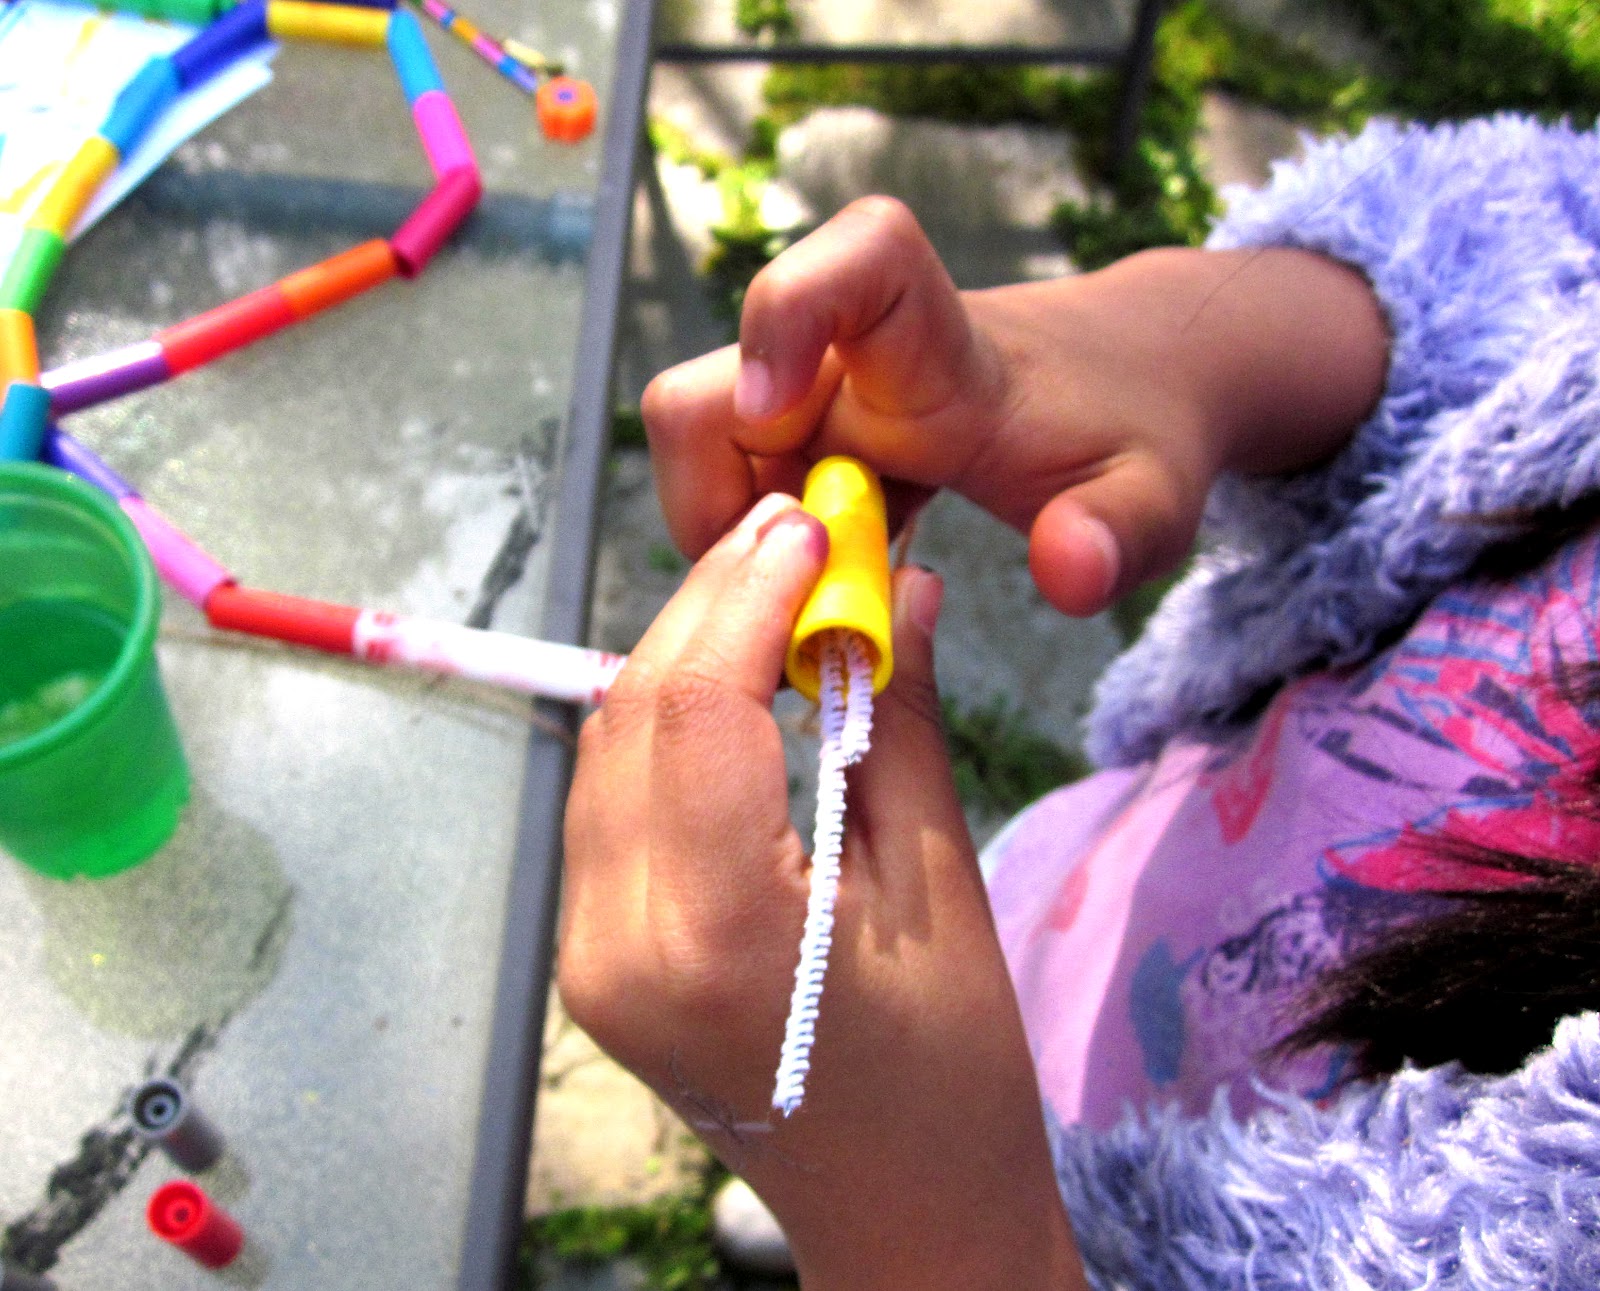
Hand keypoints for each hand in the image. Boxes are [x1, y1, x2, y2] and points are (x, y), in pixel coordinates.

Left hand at [559, 492, 1086, 1289]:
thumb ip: (900, 724)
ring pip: (609, 745)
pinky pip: (612, 799)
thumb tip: (895, 586)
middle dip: (713, 601)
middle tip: (800, 533)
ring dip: (685, 654)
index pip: (697, 705)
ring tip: (778, 594)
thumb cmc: (954, 1079)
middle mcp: (619, 941)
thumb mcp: (940, 891)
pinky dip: (669, 723)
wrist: (902, 1220)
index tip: (813, 519)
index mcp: (716, 932)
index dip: (750, 590)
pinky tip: (738, 685)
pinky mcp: (592, 958)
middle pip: (635, 711)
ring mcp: (588, 956)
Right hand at [643, 197, 1387, 616]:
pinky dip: (754, 553)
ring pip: (706, 450)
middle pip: (710, 393)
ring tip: (814, 608)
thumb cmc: (1137, 428)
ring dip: (730, 543)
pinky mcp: (811, 436)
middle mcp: (856, 360)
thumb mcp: (1155, 499)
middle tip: (788, 599)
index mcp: (942, 351)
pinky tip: (819, 596)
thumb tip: (1068, 574)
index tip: (768, 413)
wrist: (1130, 380)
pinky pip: (735, 487)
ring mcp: (822, 398)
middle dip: (713, 506)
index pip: (861, 259)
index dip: (788, 312)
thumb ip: (1120, 534)